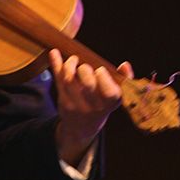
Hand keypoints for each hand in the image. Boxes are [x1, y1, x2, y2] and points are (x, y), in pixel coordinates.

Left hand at [49, 49, 131, 165]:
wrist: (82, 126)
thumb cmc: (102, 105)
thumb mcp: (116, 96)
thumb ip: (124, 79)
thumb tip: (125, 65)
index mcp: (110, 104)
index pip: (109, 92)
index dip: (104, 78)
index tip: (100, 70)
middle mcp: (94, 107)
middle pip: (87, 85)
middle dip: (85, 70)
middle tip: (84, 66)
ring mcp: (77, 105)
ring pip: (69, 80)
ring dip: (69, 64)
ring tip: (73, 60)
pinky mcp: (63, 101)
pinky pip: (58, 80)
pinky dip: (56, 64)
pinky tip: (54, 53)